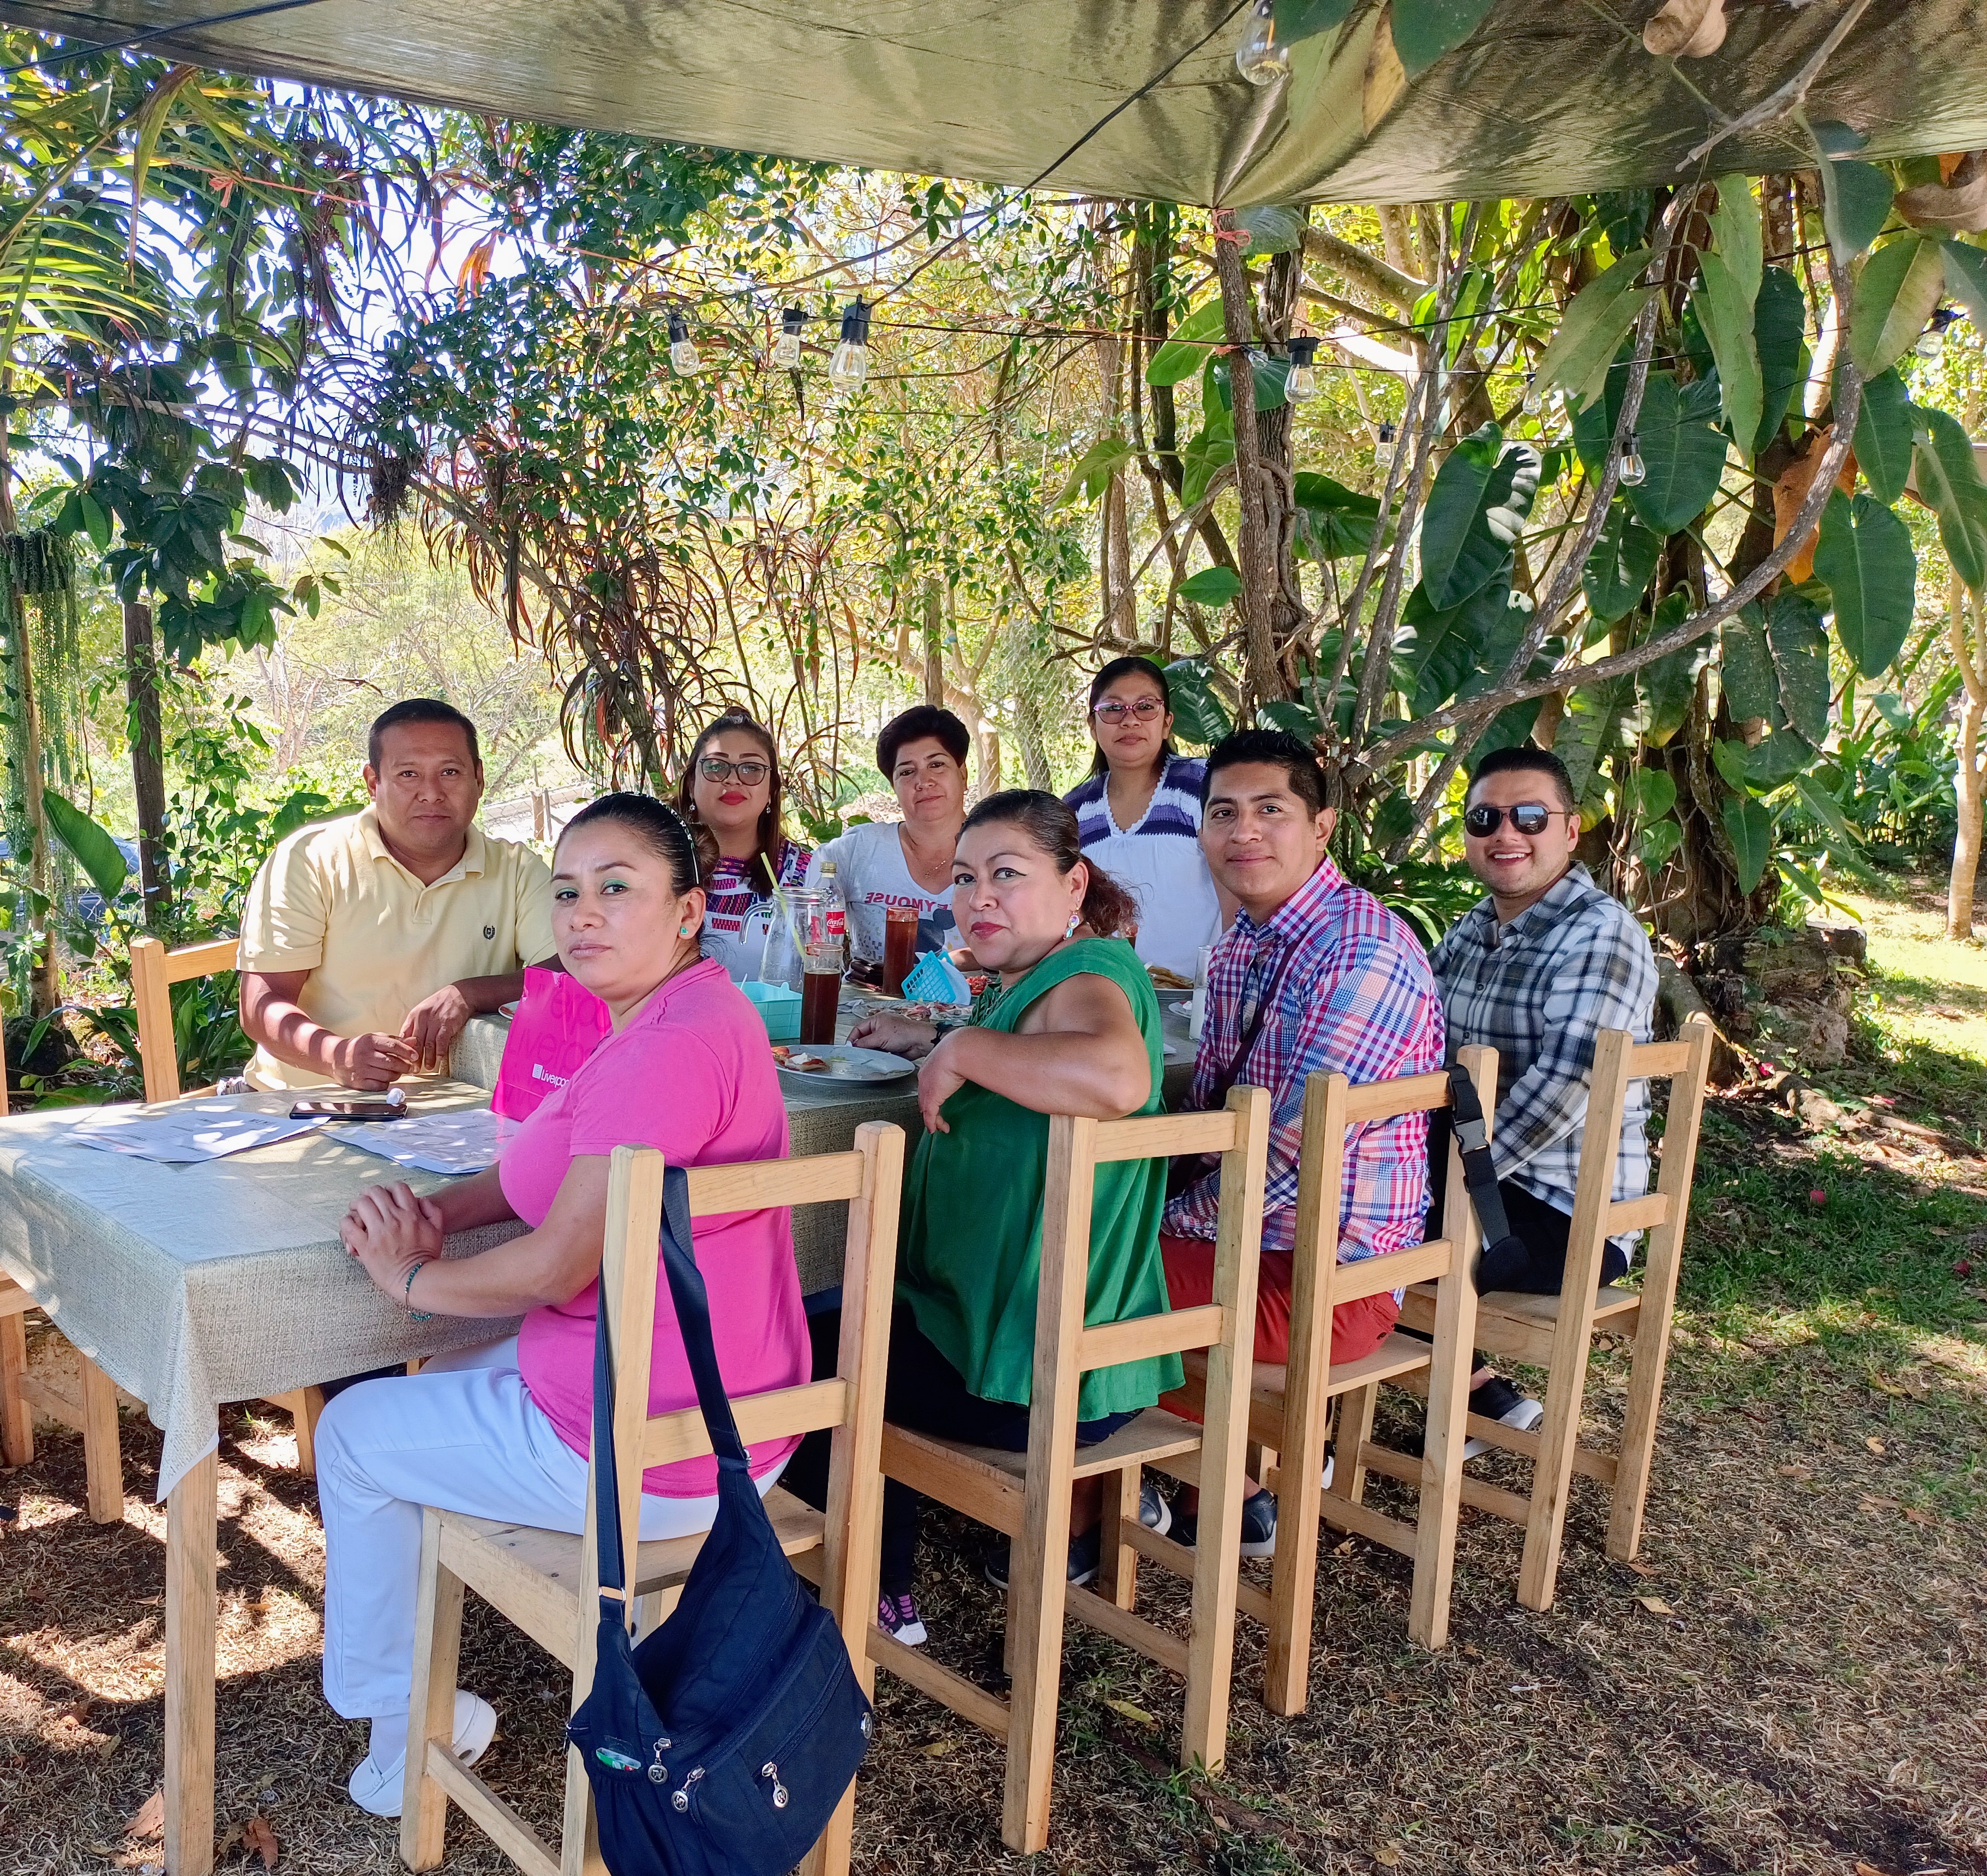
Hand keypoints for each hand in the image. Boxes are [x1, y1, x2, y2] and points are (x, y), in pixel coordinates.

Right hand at [331, 1031, 418, 1089]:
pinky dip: (386, 1083)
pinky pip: (379, 1086)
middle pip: (392, 1062)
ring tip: (397, 1072)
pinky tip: (385, 1078)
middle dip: (405, 1066)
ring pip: (387, 1075)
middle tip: (410, 1067)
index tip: (415, 1056)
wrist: (334, 1057)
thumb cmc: (359, 1047)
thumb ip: (395, 1040)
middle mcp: (365, 1055)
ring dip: (396, 1075)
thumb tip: (414, 1041)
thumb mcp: (375, 1039)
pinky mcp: (358, 1082)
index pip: (393, 1045)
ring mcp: (361, 1070)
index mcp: (370, 1041)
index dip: (407, 1051)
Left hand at [340, 1181, 445, 1303]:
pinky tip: (349, 1224)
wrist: (415, 1279)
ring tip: (356, 1210)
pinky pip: (349, 1227)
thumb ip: (433, 1212)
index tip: (385, 1195)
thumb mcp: (437, 1231)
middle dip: (369, 1193)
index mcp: (411, 1215)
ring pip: (361, 1204)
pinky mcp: (366, 1247)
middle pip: (376, 1192)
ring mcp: (379, 1233)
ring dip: (356, 1204)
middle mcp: (394, 1220)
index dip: (389, 1188)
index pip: (397, 1188)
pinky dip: (347, 1222)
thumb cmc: (426, 1257)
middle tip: (366, 1200)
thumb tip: (421, 1199)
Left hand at [401, 982, 475, 1072]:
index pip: (405, 1035)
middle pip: (415, 1043)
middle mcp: (422, 1018)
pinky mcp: (447, 1024)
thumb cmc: (442, 1003)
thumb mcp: (424, 1010)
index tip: (404, 1060)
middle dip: (414, 1058)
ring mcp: (435, 1021)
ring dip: (427, 1058)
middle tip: (414, 1069)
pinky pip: (441, 1041)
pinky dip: (439, 1052)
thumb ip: (416, 1024)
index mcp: (414, 1015)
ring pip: (428, 1044)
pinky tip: (439, 1059)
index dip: (403, 1050)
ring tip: (427, 1068)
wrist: (461, 994)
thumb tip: (408, 1041)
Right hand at [850, 1011, 938, 1059]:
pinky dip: (877, 1055)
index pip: (858, 1028)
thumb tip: (854, 1046)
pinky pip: (879, 1051)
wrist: (919, 1042)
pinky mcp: (890, 1046)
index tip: (848, 1047)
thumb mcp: (880, 1037)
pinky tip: (876, 1058)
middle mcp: (880, 1027)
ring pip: (871, 1046)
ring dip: (870, 1051)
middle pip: (864, 1037)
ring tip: (867, 1057)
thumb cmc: (904, 1033)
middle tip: (856, 1054)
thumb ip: (865, 1042)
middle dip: (861, 1046)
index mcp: (876, 1020)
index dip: (852, 1038)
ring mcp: (885, 1037)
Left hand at [916, 1031, 969, 1134]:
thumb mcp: (959, 1055)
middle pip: (923, 1097)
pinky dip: (932, 1123)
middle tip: (935, 1117)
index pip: (926, 1084)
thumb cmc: (962, 1049)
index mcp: (930, 1065)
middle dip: (928, 1108)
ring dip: (933, 1118)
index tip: (936, 1101)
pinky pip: (929, 1115)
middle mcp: (924, 1077)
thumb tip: (972, 1062)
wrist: (958, 1050)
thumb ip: (961, 1062)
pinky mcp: (931, 1098)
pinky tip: (935, 1129)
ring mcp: (926, 1088)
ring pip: (926, 1108)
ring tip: (940, 1126)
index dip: (930, 1094)